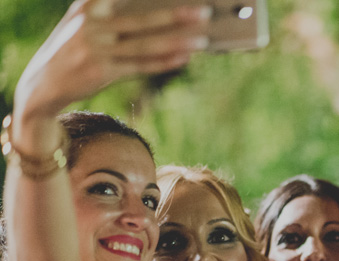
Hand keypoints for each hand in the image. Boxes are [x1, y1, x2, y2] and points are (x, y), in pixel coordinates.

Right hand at [14, 0, 210, 122]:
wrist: (43, 82)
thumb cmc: (74, 48)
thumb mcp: (84, 22)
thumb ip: (112, 13)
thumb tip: (161, 16)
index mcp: (88, 5)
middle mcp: (91, 24)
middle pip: (142, 20)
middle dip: (176, 16)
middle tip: (204, 12)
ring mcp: (96, 48)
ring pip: (145, 45)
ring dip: (177, 43)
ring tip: (203, 40)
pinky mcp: (102, 71)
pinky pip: (140, 66)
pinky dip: (164, 62)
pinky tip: (184, 58)